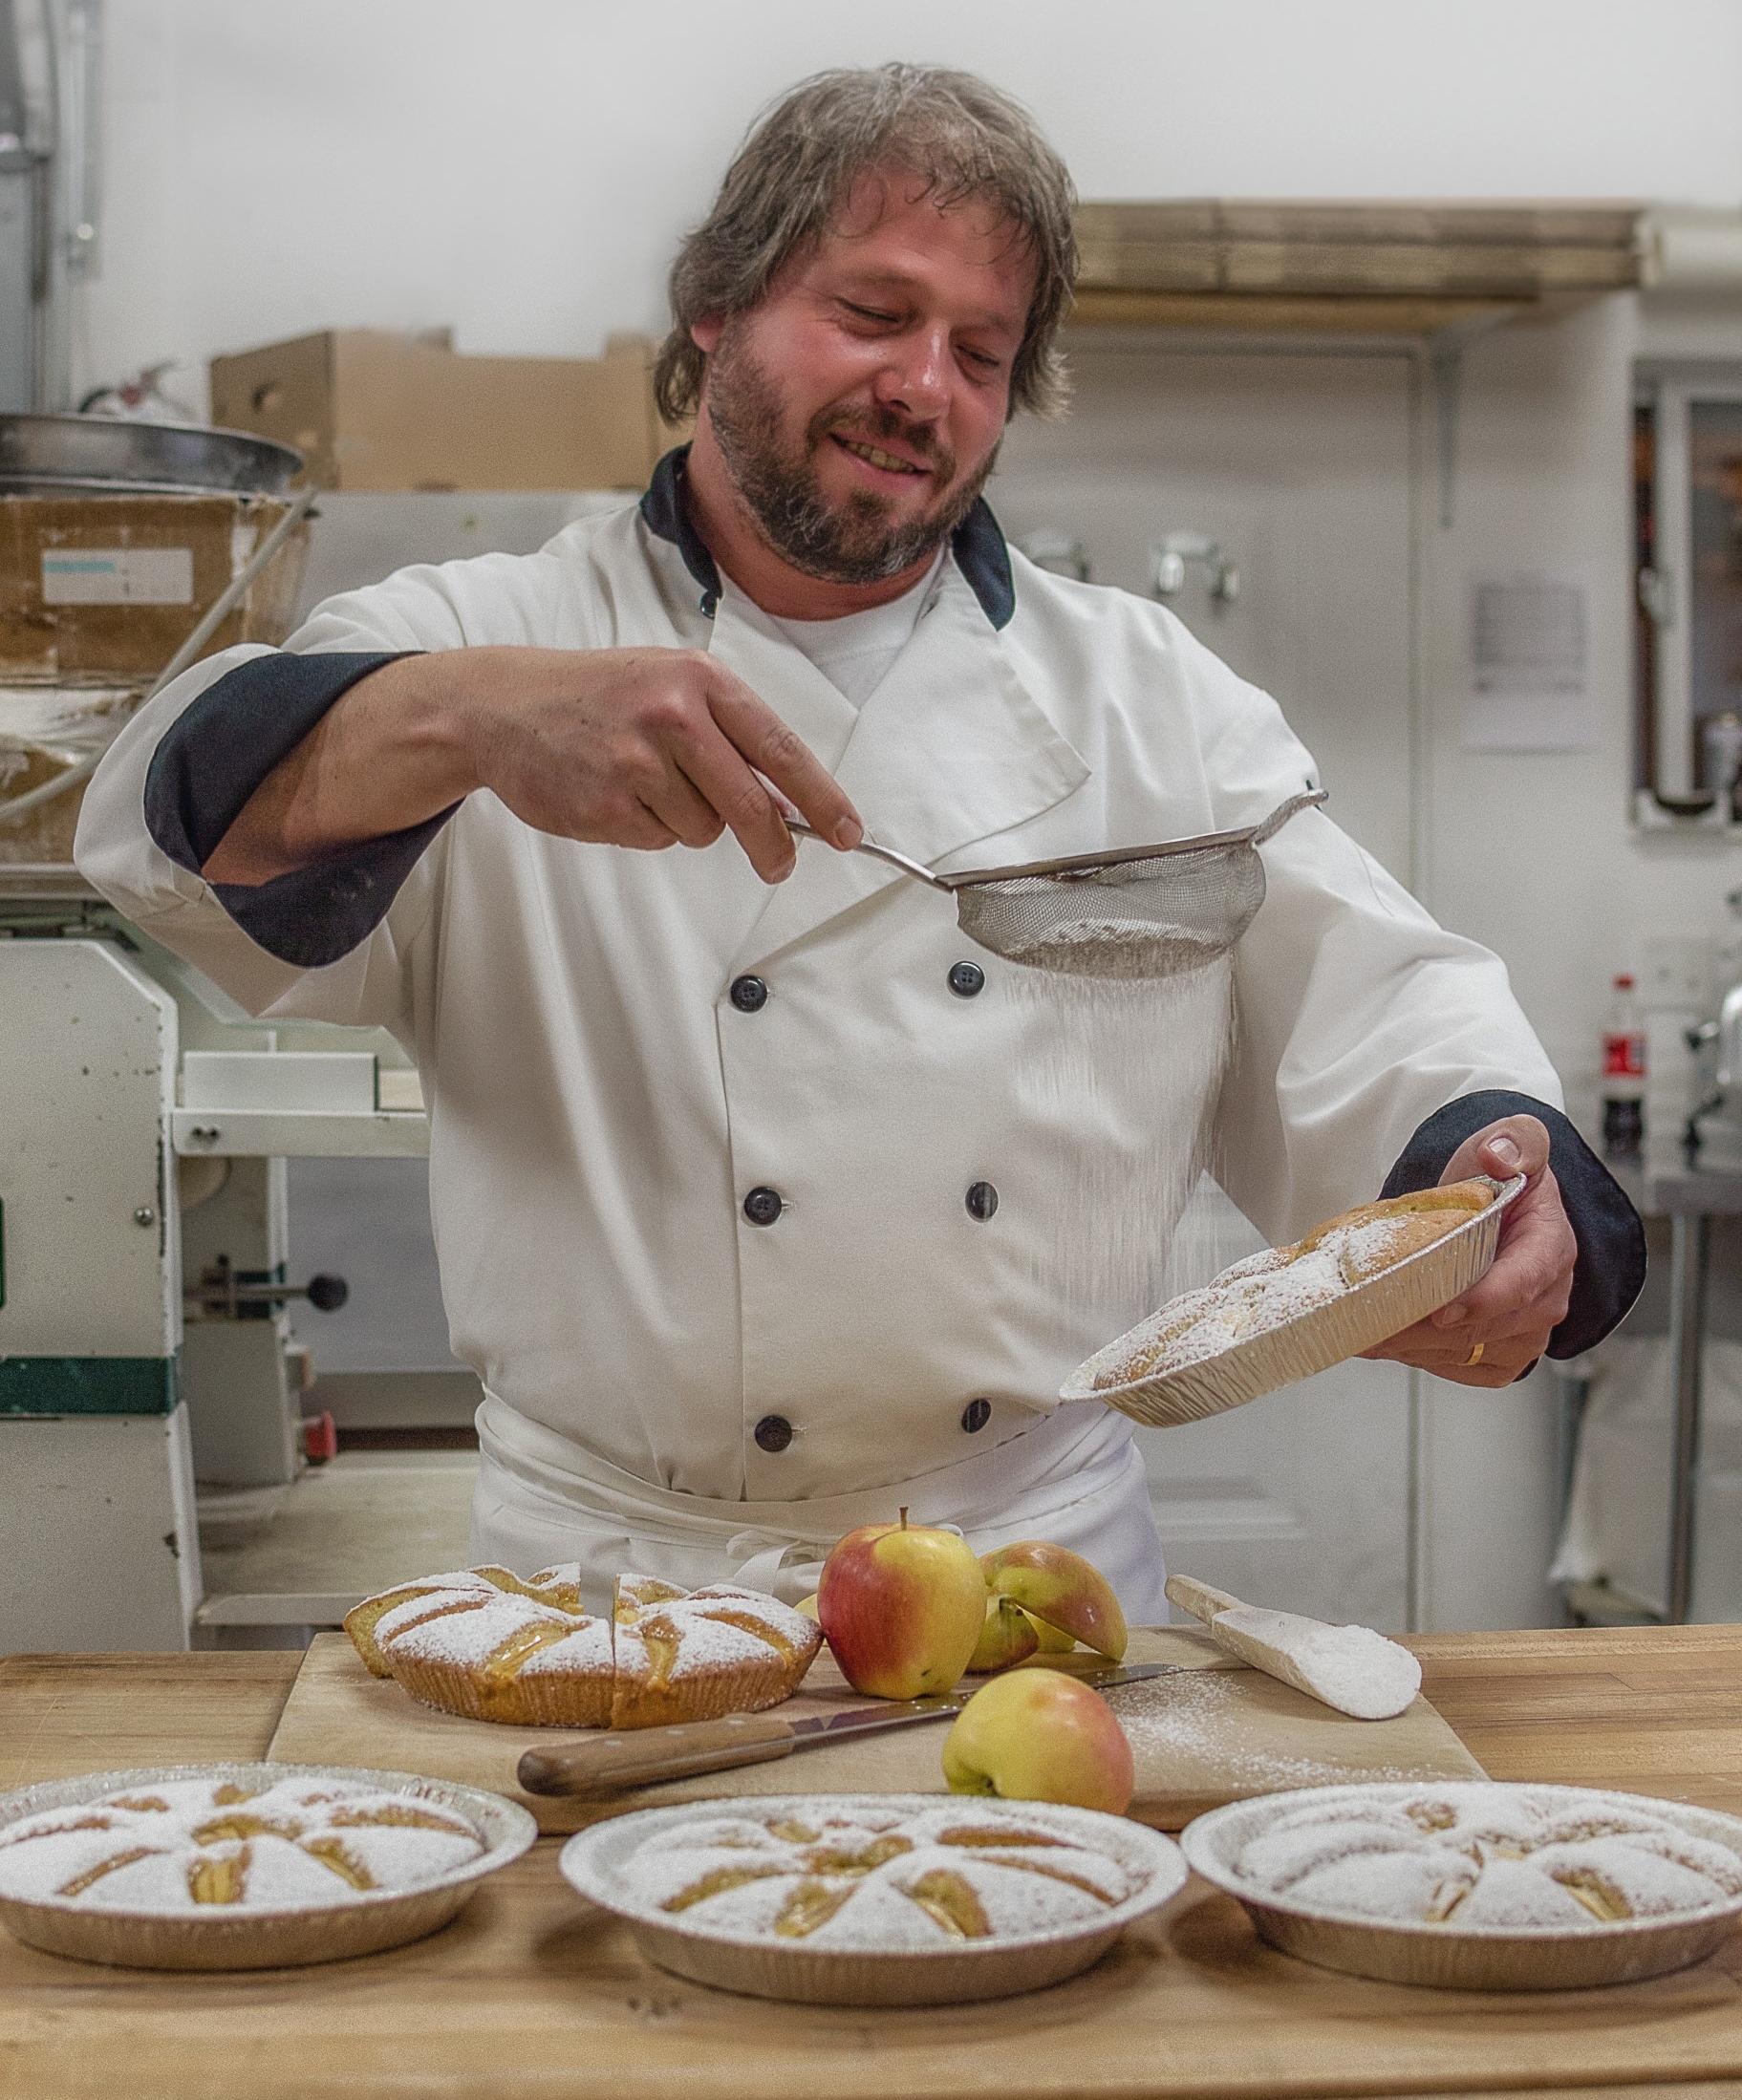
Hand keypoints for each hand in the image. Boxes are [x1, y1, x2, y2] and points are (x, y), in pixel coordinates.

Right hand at [203, 645, 862, 886]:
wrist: (501, 706)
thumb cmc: (597, 695)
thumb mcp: (666, 684)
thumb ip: (728, 733)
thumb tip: (789, 801)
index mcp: (700, 681)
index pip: (781, 749)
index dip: (821, 798)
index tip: (848, 832)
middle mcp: (675, 717)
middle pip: (754, 806)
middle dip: (774, 844)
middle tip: (779, 864)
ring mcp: (638, 763)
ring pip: (703, 829)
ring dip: (686, 822)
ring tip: (642, 782)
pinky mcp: (608, 805)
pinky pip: (659, 840)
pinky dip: (647, 829)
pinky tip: (613, 794)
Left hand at [1358, 1114, 1575, 1385]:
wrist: (1494, 1207)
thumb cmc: (1500, 1180)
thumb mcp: (1511, 1142)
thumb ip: (1515, 1141)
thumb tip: (1500, 1156)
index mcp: (1550, 1247)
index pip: (1525, 1282)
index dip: (1485, 1300)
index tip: (1443, 1311)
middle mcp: (1546, 1299)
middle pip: (1484, 1328)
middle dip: (1423, 1330)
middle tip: (1369, 1323)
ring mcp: (1526, 1332)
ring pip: (1465, 1353)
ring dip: (1411, 1348)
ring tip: (1361, 1333)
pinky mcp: (1502, 1355)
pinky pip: (1460, 1367)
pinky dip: (1419, 1358)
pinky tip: (1384, 1342)